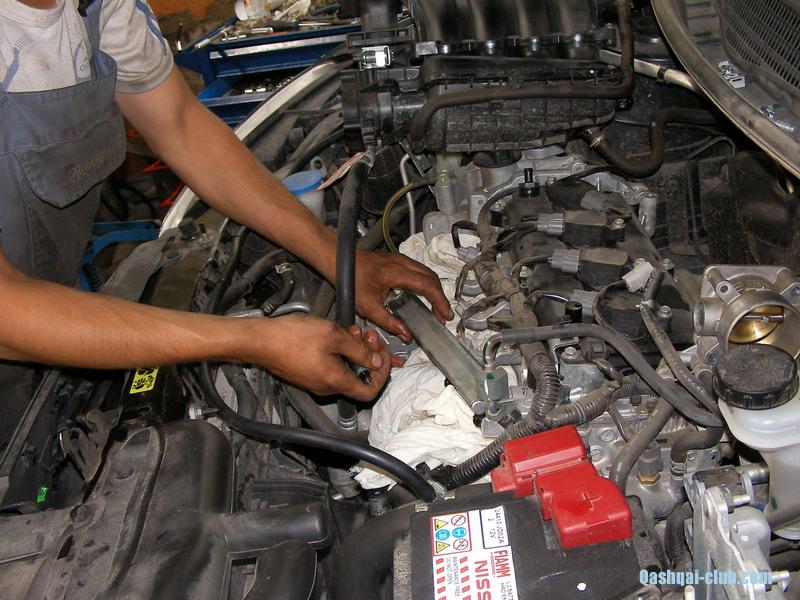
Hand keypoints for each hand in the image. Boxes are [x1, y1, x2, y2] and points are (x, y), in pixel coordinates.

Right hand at [248, 314, 390, 400]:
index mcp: (336, 381)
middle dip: (369, 355)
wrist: (259, 340)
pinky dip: (339, 352)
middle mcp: (326, 387)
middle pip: (358, 379)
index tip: (383, 354)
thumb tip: (376, 361)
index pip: (370, 390)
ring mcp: (315, 382)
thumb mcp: (334, 335)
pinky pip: (330, 367)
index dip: (382, 373)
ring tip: (352, 331)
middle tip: (368, 336)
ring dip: (354, 351)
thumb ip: (359, 350)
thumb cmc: (291, 337)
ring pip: (345, 370)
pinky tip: (336, 335)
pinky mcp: (306, 374)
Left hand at [355, 251, 453, 341]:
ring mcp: (401, 259)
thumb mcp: (367, 307)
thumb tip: (406, 334)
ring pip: (427, 273)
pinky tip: (425, 296)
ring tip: (436, 308)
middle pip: (431, 278)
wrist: (340, 261)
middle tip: (443, 315)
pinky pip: (420, 270)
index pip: (426, 285)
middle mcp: (401, 262)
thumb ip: (388, 322)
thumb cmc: (350, 280)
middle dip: (441, 297)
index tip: (445, 314)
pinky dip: (427, 284)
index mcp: (395, 273)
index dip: (439, 301)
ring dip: (435, 290)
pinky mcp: (398, 260)